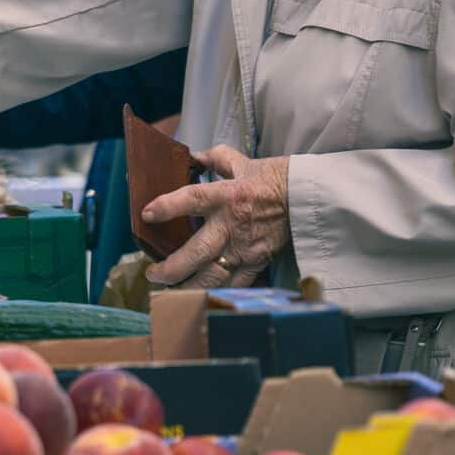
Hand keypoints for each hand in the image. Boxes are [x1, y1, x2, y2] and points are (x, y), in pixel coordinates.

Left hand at [143, 145, 291, 288]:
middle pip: (198, 251)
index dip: (168, 206)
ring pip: (213, 276)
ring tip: (168, 291)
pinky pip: (234, 284)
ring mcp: (246, 247)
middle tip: (152, 274)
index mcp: (227, 195)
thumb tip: (191, 157)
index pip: (192, 199)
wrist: (307, 197)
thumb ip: (213, 159)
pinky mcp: (258, 262)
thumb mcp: (241, 162)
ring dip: (188, 287)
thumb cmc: (273, 177)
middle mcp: (233, 224)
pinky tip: (198, 298)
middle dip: (171, 268)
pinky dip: (216, 293)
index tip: (147, 214)